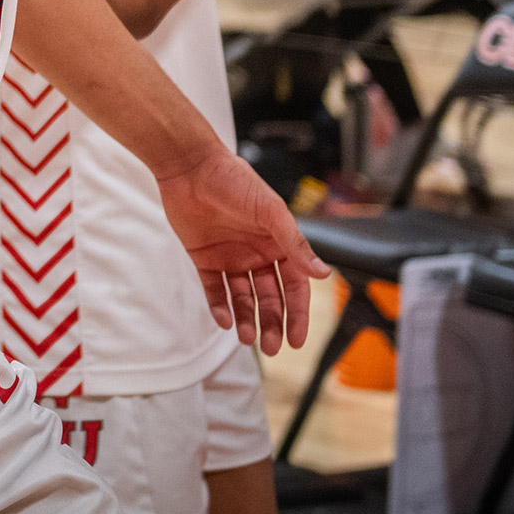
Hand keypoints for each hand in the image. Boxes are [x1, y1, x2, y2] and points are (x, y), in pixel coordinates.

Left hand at [155, 148, 327, 354]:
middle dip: (272, 323)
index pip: (294, 286)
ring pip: (243, 298)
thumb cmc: (234, 181)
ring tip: (248, 338)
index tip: (298, 340)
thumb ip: (295, 244)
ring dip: (247, 319)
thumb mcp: (270, 212)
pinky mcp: (204, 258)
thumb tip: (323, 273)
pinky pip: (215, 290)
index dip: (297, 313)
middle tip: (272, 347)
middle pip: (269, 298)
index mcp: (278, 243)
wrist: (190, 165)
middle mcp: (256, 253)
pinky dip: (220, 307)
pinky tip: (225, 320)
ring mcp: (230, 257)